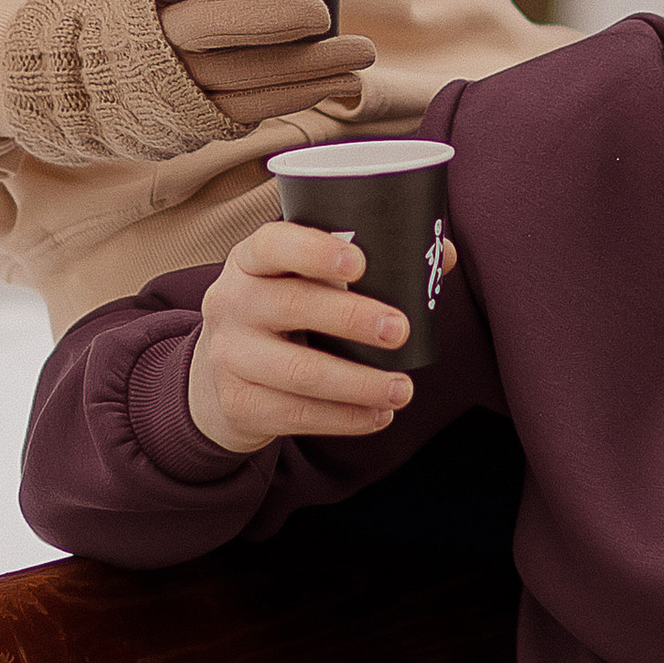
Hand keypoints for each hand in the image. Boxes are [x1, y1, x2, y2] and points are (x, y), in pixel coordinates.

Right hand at [154, 0, 374, 130]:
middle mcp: (159, 36)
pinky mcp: (195, 120)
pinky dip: (296, 95)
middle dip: (273, 18)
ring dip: (306, 65)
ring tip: (359, 53)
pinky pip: (249, 110)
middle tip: (323, 14)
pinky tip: (334, 83)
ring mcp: (174, 83)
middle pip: (211, 24)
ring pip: (240, 72)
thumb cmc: (179, 14)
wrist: (115, 76)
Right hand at [186, 217, 416, 454]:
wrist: (218, 378)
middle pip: (290, 305)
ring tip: (403, 388)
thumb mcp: (304, 282)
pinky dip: (345, 418)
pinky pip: (297, 415)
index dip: (314, 250)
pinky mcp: (239, 404)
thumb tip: (445, 255)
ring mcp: (229, 356)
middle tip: (401, 330)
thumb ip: (368, 265)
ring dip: (358, 382)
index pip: (272, 244)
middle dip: (352, 318)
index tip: (360, 263)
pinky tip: (377, 415)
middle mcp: (231, 302)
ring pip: (298, 370)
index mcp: (251, 261)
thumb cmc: (283, 316)